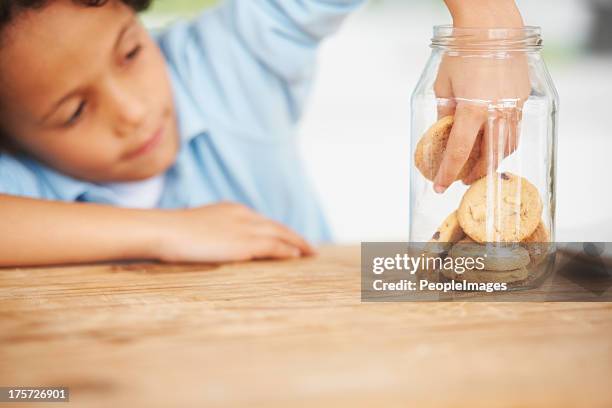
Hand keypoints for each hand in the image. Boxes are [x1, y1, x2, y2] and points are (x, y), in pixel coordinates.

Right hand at [154, 202, 315, 262]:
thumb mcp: (195, 231)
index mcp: (230, 210)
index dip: (277, 231)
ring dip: (297, 244)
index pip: (261, 221)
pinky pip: (275, 245)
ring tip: (310, 253)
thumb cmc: (169, 234)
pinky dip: (288, 250)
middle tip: (308, 247)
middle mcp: (242, 214)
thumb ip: (210, 235)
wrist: (163, 230)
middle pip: (276, 225)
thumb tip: (212, 247)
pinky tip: (297, 257)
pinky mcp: (245, 241)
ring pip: (281, 234)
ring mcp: (244, 227)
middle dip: (294, 236)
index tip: (287, 239)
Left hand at [434, 0, 529, 191]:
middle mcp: (495, 113)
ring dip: (491, 160)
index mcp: (472, 111)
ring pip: (506, 146)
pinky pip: (514, 129)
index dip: (448, 173)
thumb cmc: (463, 53)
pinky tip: (492, 143)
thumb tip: (443, 131)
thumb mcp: (443, 86)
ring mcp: (512, 107)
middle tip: (461, 179)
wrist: (492, 29)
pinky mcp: (522, 100)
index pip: (458, 153)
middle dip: (473, 173)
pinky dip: (503, 142)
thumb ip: (444, 113)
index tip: (440, 186)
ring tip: (477, 165)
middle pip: (487, 157)